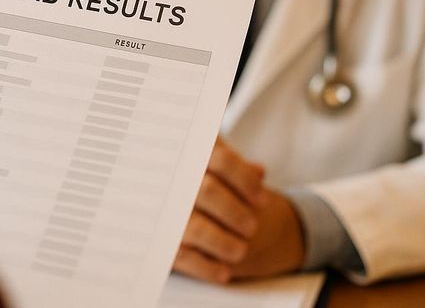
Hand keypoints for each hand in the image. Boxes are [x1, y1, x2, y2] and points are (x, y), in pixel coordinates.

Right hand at [174, 139, 304, 282]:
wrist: (175, 195)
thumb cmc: (205, 178)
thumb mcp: (219, 167)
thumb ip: (239, 168)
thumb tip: (258, 172)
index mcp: (193, 152)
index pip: (223, 161)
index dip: (246, 181)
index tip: (263, 201)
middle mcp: (174, 177)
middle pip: (207, 191)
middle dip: (234, 212)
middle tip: (252, 228)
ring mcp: (165, 208)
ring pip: (195, 226)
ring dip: (221, 242)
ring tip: (240, 251)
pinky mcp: (160, 238)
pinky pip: (182, 256)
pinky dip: (205, 267)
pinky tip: (224, 273)